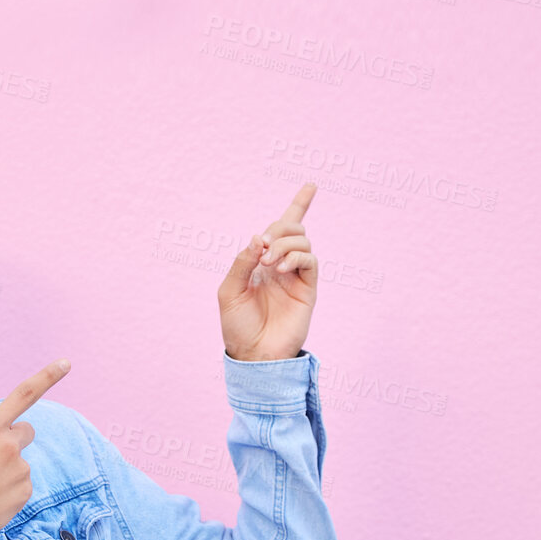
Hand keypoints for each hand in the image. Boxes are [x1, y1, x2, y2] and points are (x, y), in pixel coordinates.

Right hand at [0, 358, 70, 538]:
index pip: (23, 395)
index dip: (47, 376)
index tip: (66, 363)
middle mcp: (9, 445)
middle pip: (26, 431)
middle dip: (13, 440)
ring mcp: (20, 470)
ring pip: (20, 463)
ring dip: (6, 471)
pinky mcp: (25, 492)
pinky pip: (22, 485)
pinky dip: (9, 491)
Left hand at [217, 182, 318, 361]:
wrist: (253, 354)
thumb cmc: (237, 325)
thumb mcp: (228, 290)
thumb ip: (242, 261)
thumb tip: (258, 238)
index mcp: (262, 261)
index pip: (282, 228)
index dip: (298, 205)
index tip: (311, 185)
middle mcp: (282, 264)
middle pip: (292, 228)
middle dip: (278, 228)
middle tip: (262, 248)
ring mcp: (296, 276)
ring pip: (302, 240)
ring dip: (283, 244)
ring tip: (269, 263)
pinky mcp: (308, 289)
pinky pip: (310, 260)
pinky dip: (295, 256)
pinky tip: (280, 267)